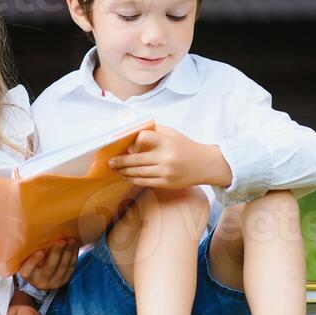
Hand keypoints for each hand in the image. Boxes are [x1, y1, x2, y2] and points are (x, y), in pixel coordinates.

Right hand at [17, 238, 79, 290]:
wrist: (42, 278)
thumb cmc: (33, 263)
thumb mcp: (27, 259)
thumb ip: (31, 251)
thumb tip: (39, 233)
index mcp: (28, 275)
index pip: (27, 270)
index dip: (34, 261)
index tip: (40, 251)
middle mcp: (41, 281)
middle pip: (49, 267)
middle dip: (56, 253)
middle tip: (61, 241)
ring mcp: (54, 282)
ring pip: (63, 266)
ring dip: (68, 252)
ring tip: (71, 241)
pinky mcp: (65, 280)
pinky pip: (71, 267)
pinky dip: (74, 255)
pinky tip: (75, 246)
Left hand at [107, 125, 232, 189]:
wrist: (205, 164)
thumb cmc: (185, 146)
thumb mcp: (172, 133)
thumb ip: (154, 131)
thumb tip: (131, 134)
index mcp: (166, 141)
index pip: (143, 138)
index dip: (134, 142)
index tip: (129, 146)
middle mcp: (165, 157)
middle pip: (135, 160)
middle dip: (120, 162)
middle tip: (110, 162)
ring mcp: (165, 172)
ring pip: (138, 173)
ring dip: (124, 172)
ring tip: (116, 170)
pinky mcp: (166, 183)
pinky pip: (145, 182)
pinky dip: (133, 179)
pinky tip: (127, 176)